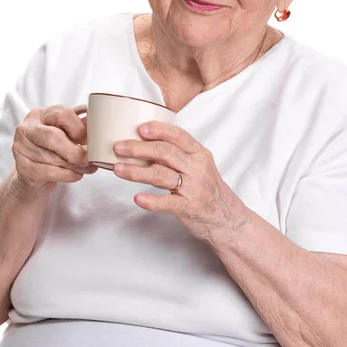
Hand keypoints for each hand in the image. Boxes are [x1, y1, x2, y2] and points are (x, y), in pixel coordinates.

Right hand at [12, 105, 97, 197]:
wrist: (33, 175)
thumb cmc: (53, 150)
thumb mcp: (65, 134)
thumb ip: (78, 127)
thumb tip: (98, 122)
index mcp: (40, 114)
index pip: (61, 113)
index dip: (78, 127)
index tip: (91, 139)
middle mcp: (26, 128)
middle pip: (53, 136)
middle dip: (75, 150)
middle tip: (89, 159)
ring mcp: (21, 147)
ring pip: (52, 157)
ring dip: (74, 165)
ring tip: (88, 169)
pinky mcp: (22, 167)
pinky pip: (48, 172)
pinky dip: (66, 175)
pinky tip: (76, 175)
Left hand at [112, 121, 247, 245]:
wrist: (228, 219)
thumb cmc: (207, 190)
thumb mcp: (199, 166)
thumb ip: (178, 155)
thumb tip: (145, 143)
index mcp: (199, 154)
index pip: (178, 135)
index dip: (158, 130)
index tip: (139, 128)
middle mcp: (197, 168)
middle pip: (165, 152)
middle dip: (138, 148)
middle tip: (118, 147)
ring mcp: (194, 189)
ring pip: (161, 175)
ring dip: (136, 172)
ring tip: (118, 169)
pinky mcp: (190, 208)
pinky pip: (168, 203)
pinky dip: (151, 201)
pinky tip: (137, 198)